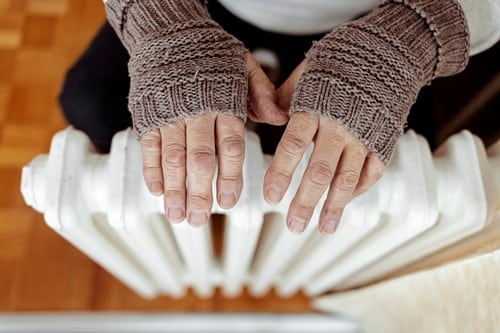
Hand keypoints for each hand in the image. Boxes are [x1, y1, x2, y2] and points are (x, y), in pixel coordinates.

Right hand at [141, 54, 286, 226]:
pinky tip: (155, 191)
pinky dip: (151, 170)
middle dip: (199, 193)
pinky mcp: (149, 115)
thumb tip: (280, 119)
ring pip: (172, 158)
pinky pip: (149, 146)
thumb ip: (261, 94)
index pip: (230, 147)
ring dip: (174, 190)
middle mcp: (197, 112)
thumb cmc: (212, 56)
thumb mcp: (244, 67)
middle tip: (199, 219)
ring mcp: (170, 115)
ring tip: (177, 215)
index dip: (229, 177)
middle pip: (199, 159)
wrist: (171, 34)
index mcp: (224, 104)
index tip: (228, 202)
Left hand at [264, 61, 384, 233]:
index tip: (270, 196)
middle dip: (305, 201)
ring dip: (334, 207)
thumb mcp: (309, 71)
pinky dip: (358, 190)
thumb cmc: (343, 60)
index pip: (293, 145)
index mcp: (315, 107)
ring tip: (323, 229)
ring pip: (348, 178)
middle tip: (293, 225)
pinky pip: (372, 172)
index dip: (281, 173)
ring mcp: (365, 136)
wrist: (392, 51)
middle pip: (320, 171)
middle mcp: (340, 126)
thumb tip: (267, 116)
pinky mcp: (383, 141)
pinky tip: (345, 205)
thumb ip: (287, 96)